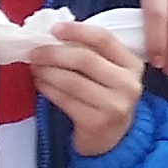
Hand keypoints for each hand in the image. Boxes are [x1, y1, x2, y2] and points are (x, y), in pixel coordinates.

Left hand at [30, 19, 144, 156]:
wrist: (115, 138)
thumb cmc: (106, 97)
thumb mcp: (110, 73)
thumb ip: (91, 53)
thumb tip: (54, 36)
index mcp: (132, 65)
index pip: (104, 39)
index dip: (77, 31)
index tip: (54, 29)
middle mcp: (127, 84)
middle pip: (85, 59)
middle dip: (54, 53)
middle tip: (35, 52)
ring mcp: (114, 105)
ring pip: (72, 81)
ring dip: (47, 71)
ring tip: (35, 67)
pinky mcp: (96, 122)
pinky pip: (64, 100)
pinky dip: (47, 89)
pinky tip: (40, 84)